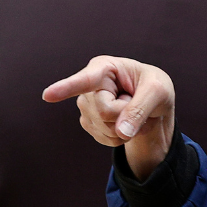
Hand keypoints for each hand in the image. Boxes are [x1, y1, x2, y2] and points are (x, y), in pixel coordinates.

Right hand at [42, 56, 175, 180]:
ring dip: (127, 127)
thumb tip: (121, 132)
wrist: (152, 103)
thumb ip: (140, 109)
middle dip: (126, 114)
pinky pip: (107, 139)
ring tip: (132, 110)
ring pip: (105, 128)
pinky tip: (125, 123)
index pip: (84, 81)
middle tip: (137, 102)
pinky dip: (123, 137)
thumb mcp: (158, 92)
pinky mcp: (88, 123)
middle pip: (104, 112)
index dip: (65, 88)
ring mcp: (85, 106)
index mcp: (104, 68)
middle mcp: (88, 86)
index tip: (47, 95)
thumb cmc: (155, 87)